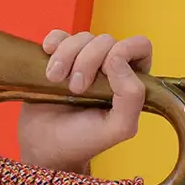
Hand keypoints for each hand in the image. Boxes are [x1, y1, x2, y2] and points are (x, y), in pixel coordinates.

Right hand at [17, 30, 153, 172]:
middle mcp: (108, 68)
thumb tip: (118, 58)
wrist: (44, 148)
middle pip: (106, 40)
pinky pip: (58, 36)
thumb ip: (132, 97)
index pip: (140, 47)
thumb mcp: (118, 128)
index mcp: (129, 82)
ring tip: (55, 80)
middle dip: (88, 60)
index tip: (107, 68)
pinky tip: (48, 65)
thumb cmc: (82, 141)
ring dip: (66, 56)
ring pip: (81, 37)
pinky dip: (52, 45)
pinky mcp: (57, 58)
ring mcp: (82, 61)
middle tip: (76, 88)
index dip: (125, 50)